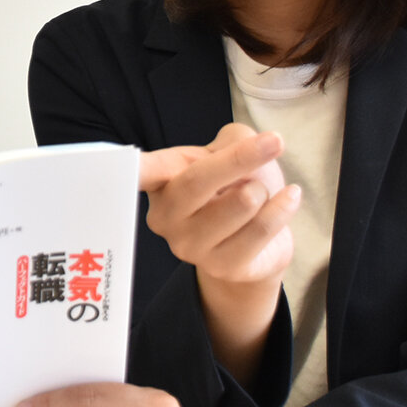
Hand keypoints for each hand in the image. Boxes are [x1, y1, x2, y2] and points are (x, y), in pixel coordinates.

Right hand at [140, 126, 298, 385]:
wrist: (256, 245)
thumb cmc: (236, 189)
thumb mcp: (230, 151)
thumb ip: (234, 140)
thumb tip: (248, 147)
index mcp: (159, 183)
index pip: (139, 172)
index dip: (126, 167)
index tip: (116, 161)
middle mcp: (166, 217)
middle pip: (198, 180)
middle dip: (241, 158)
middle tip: (275, 142)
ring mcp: (190, 247)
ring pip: (240, 203)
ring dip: (263, 189)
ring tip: (262, 191)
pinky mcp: (222, 267)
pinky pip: (261, 229)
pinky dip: (283, 207)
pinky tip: (290, 197)